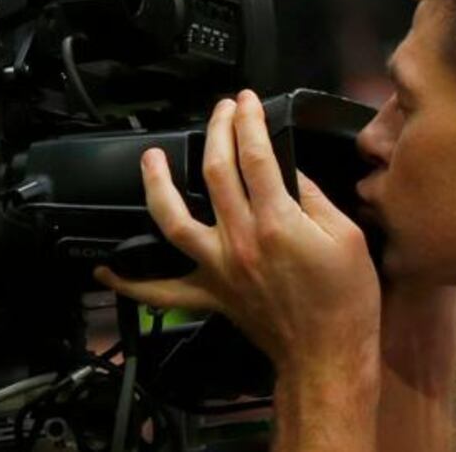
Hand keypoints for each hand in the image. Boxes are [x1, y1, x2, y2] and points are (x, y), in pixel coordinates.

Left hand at [94, 90, 380, 372]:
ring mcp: (218, 267)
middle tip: (221, 110)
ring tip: (151, 158)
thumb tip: (289, 171)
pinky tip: (108, 267)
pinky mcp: (210, 294)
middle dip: (216, 131)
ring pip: (173, 220)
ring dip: (157, 185)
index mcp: (278, 222)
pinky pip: (161, 290)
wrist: (327, 354)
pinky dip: (130, 282)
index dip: (249, 121)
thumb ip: (314, 198)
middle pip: (214, 173)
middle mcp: (240, 240)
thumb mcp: (347, 237)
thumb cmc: (345, 300)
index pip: (255, 155)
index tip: (247, 102)